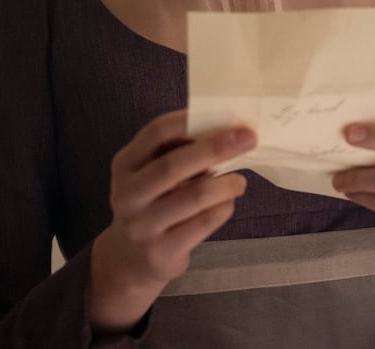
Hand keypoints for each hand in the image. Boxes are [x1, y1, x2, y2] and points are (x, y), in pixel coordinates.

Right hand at [89, 109, 254, 332]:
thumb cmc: (153, 202)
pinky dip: (223, 208)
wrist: (130, 259)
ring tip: (239, 181)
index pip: (156, 133)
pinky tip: (227, 203)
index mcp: (125, 165)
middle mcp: (127, 195)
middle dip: (216, 148)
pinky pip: (204, 223)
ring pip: (194, 197)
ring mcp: (142, 226)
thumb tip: (226, 129)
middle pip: (173, 165)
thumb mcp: (151, 173)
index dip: (190, 121)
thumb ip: (177, 152)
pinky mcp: (161, 251)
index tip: (224, 115)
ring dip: (226, 184)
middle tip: (249, 138)